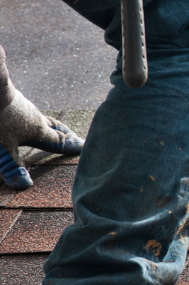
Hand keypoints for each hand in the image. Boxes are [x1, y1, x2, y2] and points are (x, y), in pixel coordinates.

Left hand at [0, 46, 83, 189]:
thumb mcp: (3, 147)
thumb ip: (13, 166)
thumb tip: (25, 185)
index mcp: (38, 131)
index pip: (59, 141)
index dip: (70, 146)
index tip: (84, 148)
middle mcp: (36, 118)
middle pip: (56, 127)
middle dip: (66, 134)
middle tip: (76, 138)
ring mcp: (25, 107)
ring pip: (42, 118)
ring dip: (50, 124)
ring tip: (51, 129)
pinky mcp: (13, 99)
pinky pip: (28, 111)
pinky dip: (33, 117)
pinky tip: (25, 116)